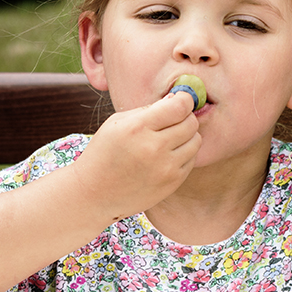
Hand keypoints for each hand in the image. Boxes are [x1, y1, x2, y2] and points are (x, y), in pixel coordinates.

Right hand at [73, 90, 200, 221]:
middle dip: (184, 117)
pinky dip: (183, 154)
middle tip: (172, 119)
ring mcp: (165, 168)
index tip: (180, 100)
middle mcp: (154, 148)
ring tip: (168, 139)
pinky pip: (192, 159)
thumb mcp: (116, 123)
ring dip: (186, 136)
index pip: (179, 106)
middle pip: (191, 122)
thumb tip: (177, 99)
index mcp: (137, 128)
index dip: (184, 99)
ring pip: (196, 141)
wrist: (95, 193)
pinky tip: (165, 156)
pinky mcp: (172, 183)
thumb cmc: (104, 153)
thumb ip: (147, 109)